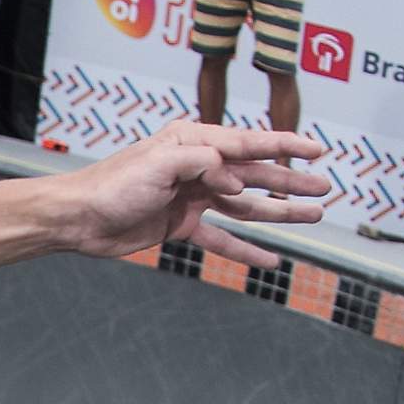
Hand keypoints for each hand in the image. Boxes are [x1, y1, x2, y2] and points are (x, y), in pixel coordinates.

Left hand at [50, 120, 330, 276]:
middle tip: (325, 189)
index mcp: (194, 142)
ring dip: (279, 212)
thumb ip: (202, 163)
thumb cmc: (113, 185)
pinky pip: (222, 238)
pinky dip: (246, 250)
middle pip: (255, 175)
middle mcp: (197, 166)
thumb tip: (235, 180)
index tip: (319, 149)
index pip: (249, 142)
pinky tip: (271, 261)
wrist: (78, 219)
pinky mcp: (182, 225)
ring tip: (314, 216)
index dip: (286, 145)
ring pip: (246, 206)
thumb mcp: (159, 164)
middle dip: (292, 182)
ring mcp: (192, 197)